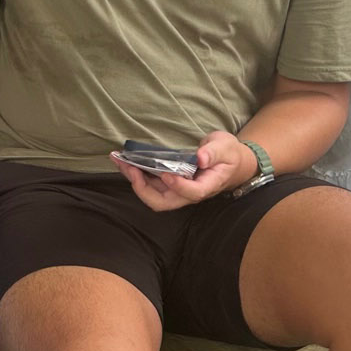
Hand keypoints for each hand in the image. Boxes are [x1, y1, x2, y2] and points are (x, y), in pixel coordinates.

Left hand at [113, 131, 252, 211]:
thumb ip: (214, 152)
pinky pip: (150, 185)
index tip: (167, 173)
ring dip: (135, 180)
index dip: (179, 186)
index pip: (193, 193)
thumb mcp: (226, 148)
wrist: (230, 164)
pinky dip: (136, 175)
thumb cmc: (229, 155)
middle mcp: (189, 192)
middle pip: (164, 202)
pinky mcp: (169, 184)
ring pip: (153, 195)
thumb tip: (200, 158)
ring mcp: (178, 190)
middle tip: (130, 167)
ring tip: (120, 161)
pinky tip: (125, 161)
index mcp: (207, 185)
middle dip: (143, 188)